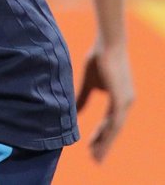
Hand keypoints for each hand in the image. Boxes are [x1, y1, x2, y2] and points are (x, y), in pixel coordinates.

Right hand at [77, 41, 134, 161]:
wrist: (108, 44)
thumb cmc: (99, 58)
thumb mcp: (89, 82)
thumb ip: (84, 97)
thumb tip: (76, 111)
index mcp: (120, 99)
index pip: (110, 123)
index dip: (100, 135)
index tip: (91, 147)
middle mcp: (126, 103)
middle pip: (114, 130)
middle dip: (103, 145)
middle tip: (94, 159)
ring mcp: (126, 102)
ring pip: (115, 129)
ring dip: (105, 144)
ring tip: (95, 156)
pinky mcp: (121, 99)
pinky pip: (114, 121)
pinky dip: (107, 133)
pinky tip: (99, 141)